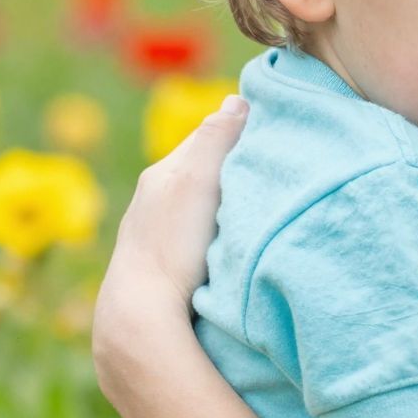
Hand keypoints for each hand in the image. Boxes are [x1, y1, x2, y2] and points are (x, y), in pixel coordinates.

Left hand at [92, 98, 247, 409]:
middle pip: (203, 172)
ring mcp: (156, 238)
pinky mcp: (164, 271)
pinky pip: (194, 238)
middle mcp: (154, 201)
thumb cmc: (172, 245)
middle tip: (274, 170)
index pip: (208, 137)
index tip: (276, 134)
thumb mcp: (197, 180)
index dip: (242, 132)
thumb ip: (216, 137)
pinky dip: (214, 234)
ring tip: (256, 209)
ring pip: (199, 207)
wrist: (140, 318)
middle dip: (233, 168)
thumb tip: (238, 100)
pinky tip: (230, 247)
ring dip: (225, 204)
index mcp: (162, 175)